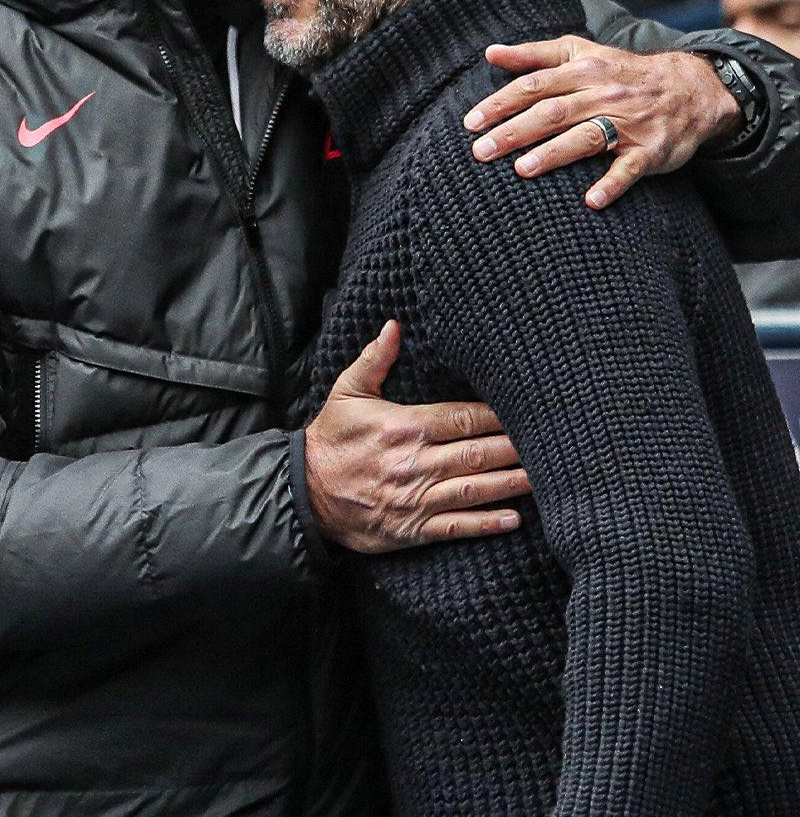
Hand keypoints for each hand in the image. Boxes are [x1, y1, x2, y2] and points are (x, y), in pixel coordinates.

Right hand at [304, 321, 529, 553]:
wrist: (303, 492)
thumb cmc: (331, 439)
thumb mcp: (346, 392)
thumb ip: (375, 360)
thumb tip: (394, 327)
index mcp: (405, 426)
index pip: (463, 417)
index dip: (497, 415)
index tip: (525, 409)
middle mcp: (415, 462)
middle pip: (478, 452)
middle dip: (516, 447)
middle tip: (552, 443)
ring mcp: (416, 498)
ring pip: (474, 489)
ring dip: (511, 483)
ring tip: (545, 477)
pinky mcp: (412, 529)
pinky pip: (456, 527)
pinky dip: (486, 524)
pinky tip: (514, 519)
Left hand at [463, 37, 740, 209]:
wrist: (691, 88)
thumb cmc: (622, 73)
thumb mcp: (582, 53)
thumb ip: (535, 54)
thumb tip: (490, 53)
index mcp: (583, 71)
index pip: (534, 86)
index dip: (501, 103)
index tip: (470, 122)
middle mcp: (603, 94)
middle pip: (553, 112)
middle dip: (515, 131)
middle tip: (481, 151)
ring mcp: (628, 123)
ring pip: (586, 138)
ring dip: (553, 154)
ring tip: (521, 170)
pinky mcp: (650, 150)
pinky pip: (629, 169)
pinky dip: (612, 184)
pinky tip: (591, 200)